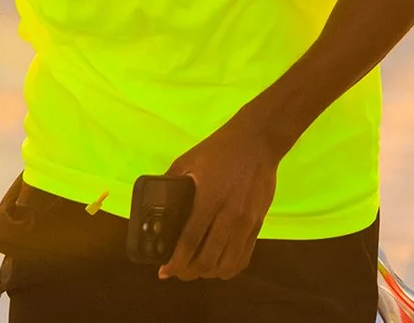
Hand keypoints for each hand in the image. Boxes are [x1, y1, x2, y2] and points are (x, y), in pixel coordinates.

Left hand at [160, 118, 281, 281]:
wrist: (258, 140)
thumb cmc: (220, 149)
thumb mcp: (188, 160)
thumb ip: (171, 181)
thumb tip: (155, 201)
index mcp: (208, 198)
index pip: (189, 241)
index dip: (175, 262)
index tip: (164, 271)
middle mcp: (228, 215)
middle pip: (208, 259)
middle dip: (189, 272)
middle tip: (179, 270)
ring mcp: (246, 221)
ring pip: (227, 264)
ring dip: (209, 273)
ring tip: (198, 269)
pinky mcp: (258, 223)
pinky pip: (245, 256)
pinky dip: (230, 267)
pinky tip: (220, 265)